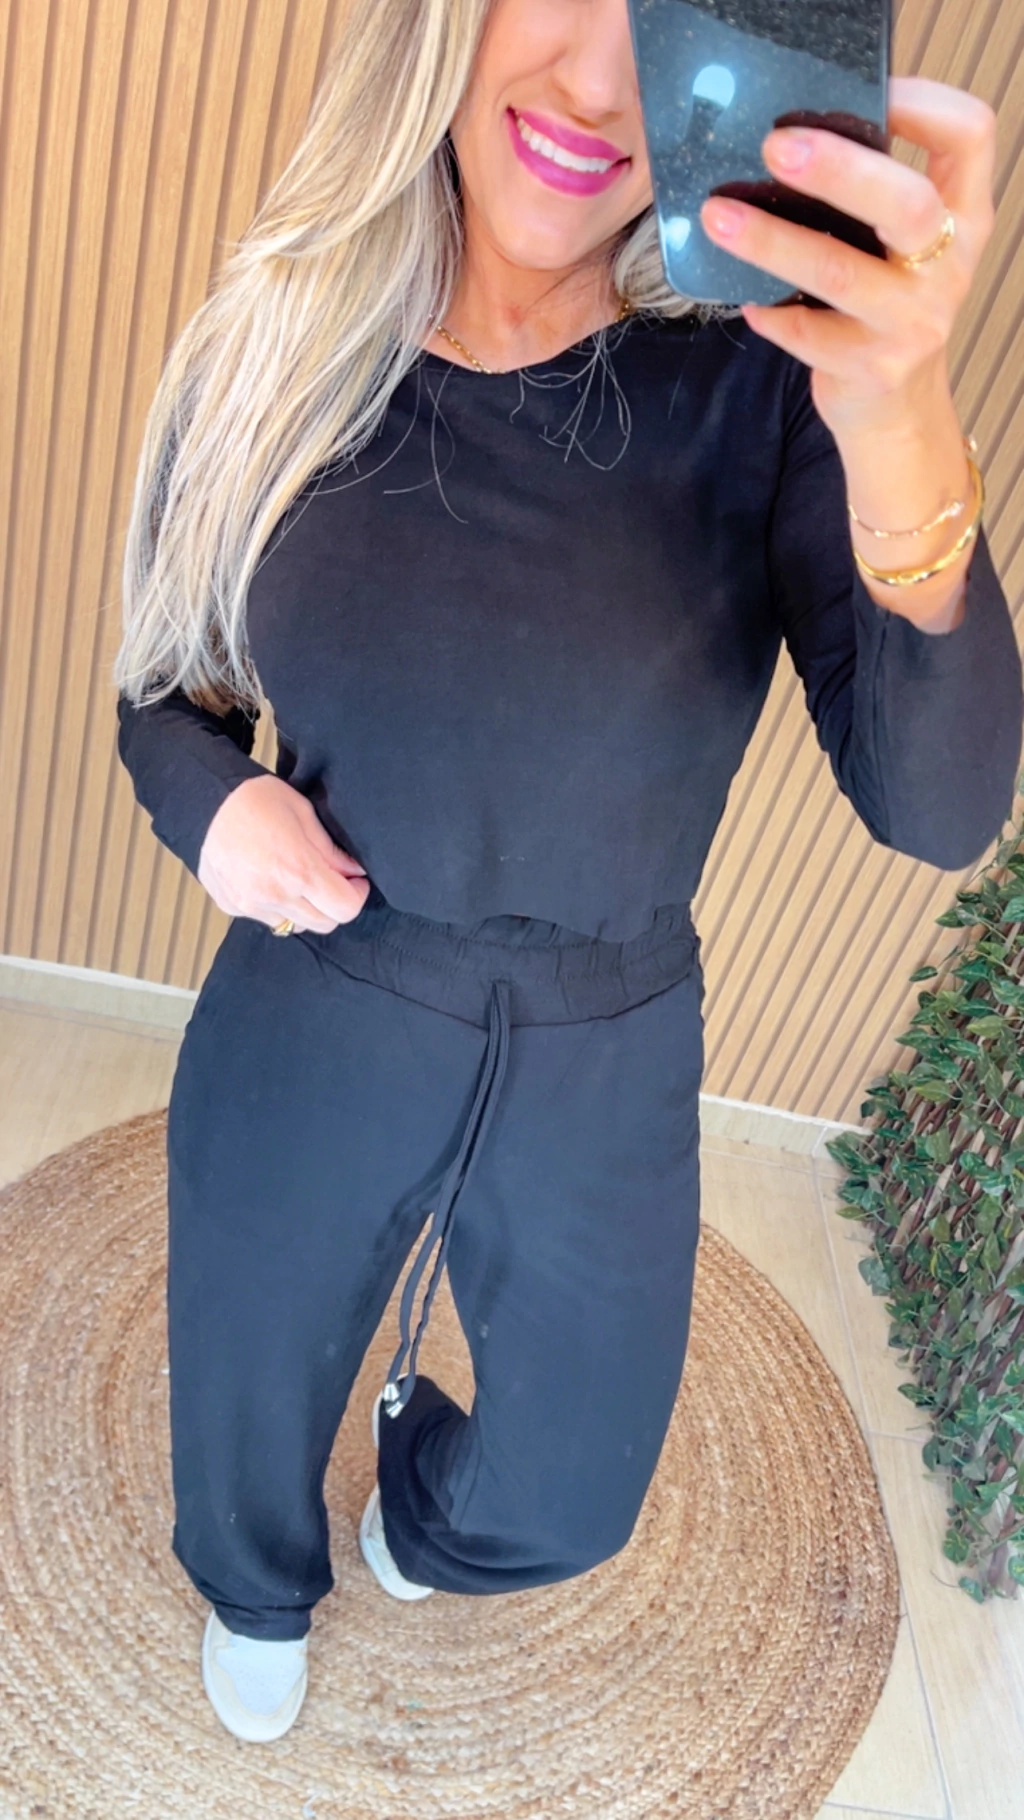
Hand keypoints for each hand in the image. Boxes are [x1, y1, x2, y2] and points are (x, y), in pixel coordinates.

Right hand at [197, 774, 370, 931]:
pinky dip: (277, 907)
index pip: (345, 909)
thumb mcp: (304, 814)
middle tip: (330, 880)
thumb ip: (331, 851)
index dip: (356, 895)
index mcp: (298, 870)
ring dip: (304, 909)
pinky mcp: (233, 907)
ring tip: (296, 879)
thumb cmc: (255, 800)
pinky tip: (269, 879)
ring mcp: (251, 905)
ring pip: (296, 925)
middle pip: (324, 924)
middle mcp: (275, 895)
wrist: (204, 802)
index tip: (354, 881)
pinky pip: (268, 918)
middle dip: (333, 905)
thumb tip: (354, 871)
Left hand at [699, 75, 997, 441]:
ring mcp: (915, 321)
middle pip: (906, 202)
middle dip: (837, 169)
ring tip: (718, 216)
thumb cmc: (886, 306)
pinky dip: (770, 313)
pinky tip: (748, 301)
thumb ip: (874, 195)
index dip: (924, 103)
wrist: (897, 409)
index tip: (868, 91)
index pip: (969, 136)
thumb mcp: (901, 245)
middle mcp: (949, 265)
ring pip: (839, 271)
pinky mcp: (873, 368)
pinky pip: (807, 332)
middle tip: (775, 147)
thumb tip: (791, 136)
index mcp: (962, 215)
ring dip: (772, 240)